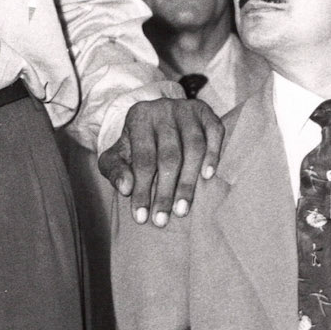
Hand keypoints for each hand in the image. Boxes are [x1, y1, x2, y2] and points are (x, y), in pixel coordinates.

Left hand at [100, 97, 224, 224]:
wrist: (156, 119)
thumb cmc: (135, 145)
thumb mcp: (116, 156)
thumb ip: (115, 171)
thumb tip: (126, 188)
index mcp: (139, 116)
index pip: (142, 159)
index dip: (142, 190)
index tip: (142, 218)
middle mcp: (163, 109)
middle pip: (169, 156)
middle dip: (165, 192)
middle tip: (162, 220)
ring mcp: (188, 109)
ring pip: (193, 148)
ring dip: (188, 181)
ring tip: (182, 209)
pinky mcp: (207, 112)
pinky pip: (215, 133)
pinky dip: (213, 154)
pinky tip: (208, 176)